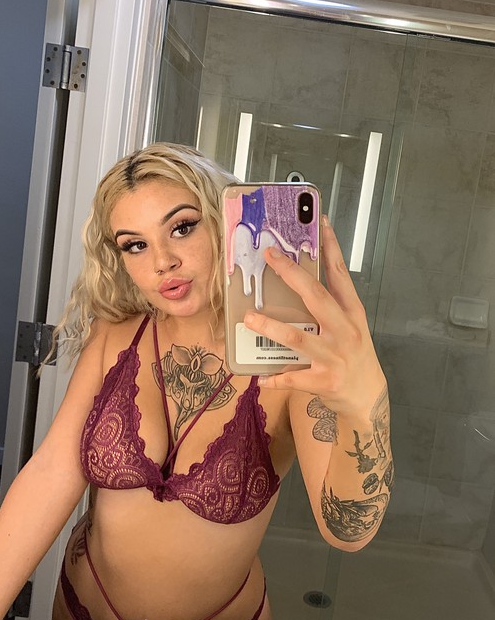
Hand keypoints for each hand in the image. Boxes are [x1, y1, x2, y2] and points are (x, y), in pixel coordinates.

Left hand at [243, 217, 386, 418]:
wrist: (368, 396)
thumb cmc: (355, 355)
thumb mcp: (351, 325)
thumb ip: (331, 304)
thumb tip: (300, 278)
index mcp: (352, 313)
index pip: (341, 274)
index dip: (330, 247)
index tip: (320, 222)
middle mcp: (345, 331)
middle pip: (316, 297)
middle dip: (291, 274)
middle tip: (269, 256)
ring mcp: (334, 357)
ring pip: (298, 338)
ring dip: (271, 328)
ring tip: (250, 317)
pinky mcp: (324, 381)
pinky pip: (294, 378)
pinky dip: (276, 377)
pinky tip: (261, 377)